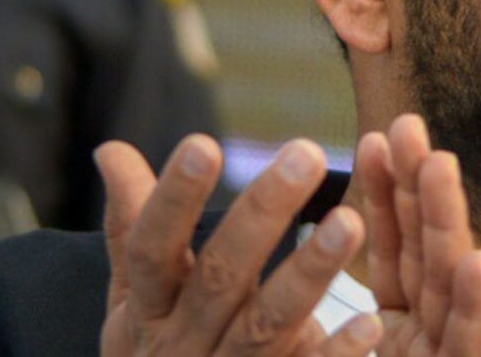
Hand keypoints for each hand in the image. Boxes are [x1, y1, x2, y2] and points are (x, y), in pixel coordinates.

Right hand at [94, 135, 382, 355]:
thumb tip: (110, 150)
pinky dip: (336, 354)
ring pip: (266, 326)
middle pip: (220, 279)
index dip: (173, 201)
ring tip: (349, 221)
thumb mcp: (134, 300)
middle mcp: (181, 346)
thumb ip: (131, 225)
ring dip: (309, 274)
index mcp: (147, 311)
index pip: (151, 250)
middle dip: (262, 216)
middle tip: (307, 154)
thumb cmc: (157, 354)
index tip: (204, 144)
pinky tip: (371, 321)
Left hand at [355, 115, 480, 355]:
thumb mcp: (359, 340)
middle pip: (422, 249)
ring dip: (444, 221)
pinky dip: (473, 302)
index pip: (391, 246)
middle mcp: (426, 326)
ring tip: (439, 165)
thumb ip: (362, 302)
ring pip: (445, 281)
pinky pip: (465, 341)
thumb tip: (339, 229)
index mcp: (401, 317)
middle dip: (418, 185)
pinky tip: (476, 259)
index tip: (373, 141)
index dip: (384, 193)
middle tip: (407, 124)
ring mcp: (444, 350)